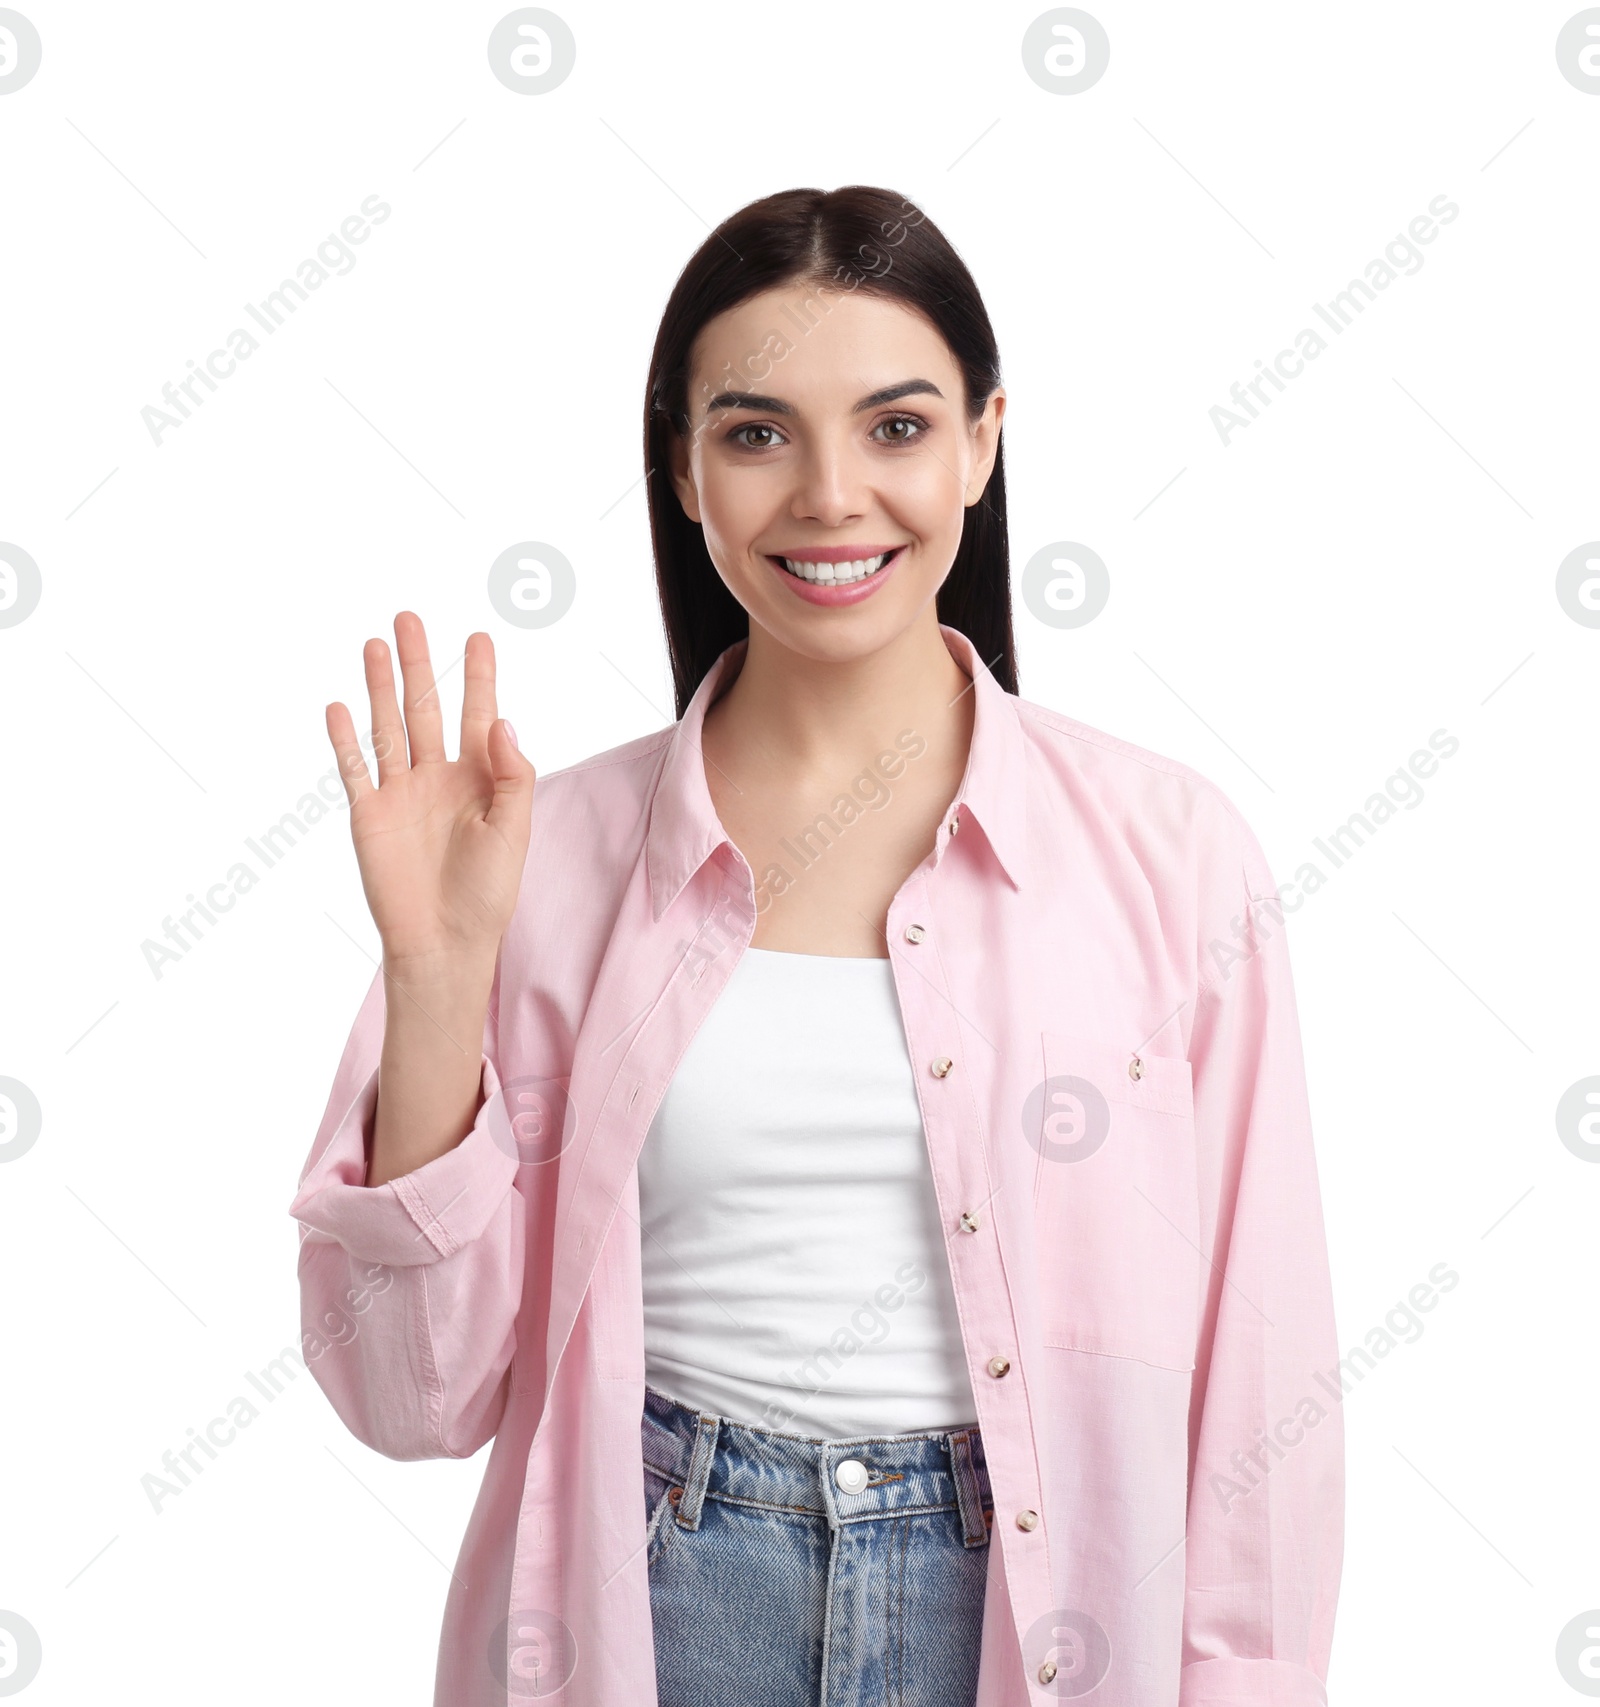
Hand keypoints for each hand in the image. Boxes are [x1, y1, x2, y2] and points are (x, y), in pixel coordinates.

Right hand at [325, 612, 535, 977]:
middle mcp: (438, 779)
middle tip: (410, 619)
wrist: (444, 941)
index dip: (479, 677)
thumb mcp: (513, 831)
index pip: (479, 714)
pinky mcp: (370, 815)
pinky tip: (340, 706)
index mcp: (479, 780)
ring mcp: (401, 794)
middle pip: (426, 708)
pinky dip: (346, 738)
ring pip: (388, 727)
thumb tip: (501, 721)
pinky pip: (356, 768)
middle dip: (419, 665)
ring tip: (375, 645)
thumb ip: (513, 776)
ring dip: (382, 687)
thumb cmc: (488, 893)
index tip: (478, 637)